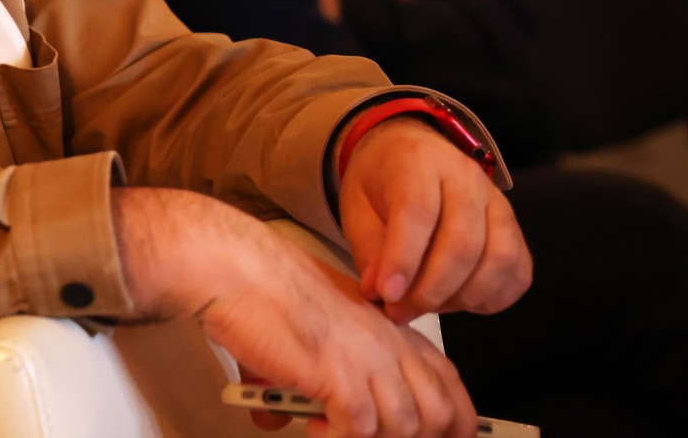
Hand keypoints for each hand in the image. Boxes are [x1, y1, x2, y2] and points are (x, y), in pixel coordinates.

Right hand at [115, 187, 478, 436]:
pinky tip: (312, 424)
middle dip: (414, 437)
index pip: (449, 384)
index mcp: (387, 327)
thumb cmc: (260, 287)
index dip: (454, 421)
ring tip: (329, 427)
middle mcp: (386, 343)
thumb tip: (278, 416)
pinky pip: (361, 431)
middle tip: (372, 435)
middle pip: (442, 414)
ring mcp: (367, 360)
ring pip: (407, 427)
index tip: (437, 435)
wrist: (234, 267)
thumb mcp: (305, 332)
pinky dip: (335, 437)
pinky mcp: (339, 377)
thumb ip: (309, 376)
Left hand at [337, 118, 529, 324]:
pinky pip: (518, 272)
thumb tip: (381, 292)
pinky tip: (458, 301)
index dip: (403, 259)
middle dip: (430, 290)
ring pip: (499, 259)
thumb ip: (368, 248)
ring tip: (427, 306)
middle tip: (399, 311)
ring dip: (462, 297)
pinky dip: (492, 298)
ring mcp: (498, 203)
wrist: (412, 155)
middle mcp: (467, 177)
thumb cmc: (381, 184)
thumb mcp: (356, 206)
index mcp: (419, 161)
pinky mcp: (516, 228)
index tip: (387, 295)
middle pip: (463, 242)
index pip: (418, 210)